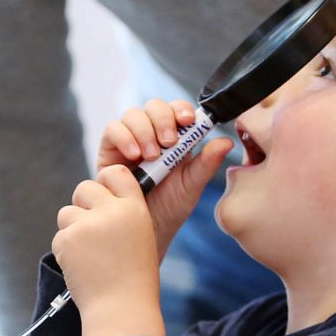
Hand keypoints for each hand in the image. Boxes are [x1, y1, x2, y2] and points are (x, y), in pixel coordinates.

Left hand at [52, 165, 165, 335]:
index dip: (105, 184)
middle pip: (84, 188)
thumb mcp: (140, 237)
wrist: (121, 309)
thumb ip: (121, 215)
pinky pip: (60, 236)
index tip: (104, 198)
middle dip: (83, 205)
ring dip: (73, 229)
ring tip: (90, 254)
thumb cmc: (134, 278)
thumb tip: (97, 200)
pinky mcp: (67, 239)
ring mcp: (87, 224)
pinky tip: (82, 266)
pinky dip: (66, 250)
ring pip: (67, 212)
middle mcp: (111, 211)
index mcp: (135, 208)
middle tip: (91, 230)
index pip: (115, 174)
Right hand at [96, 99, 232, 254]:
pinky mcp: (109, 150)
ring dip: (144, 130)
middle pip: (153, 106)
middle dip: (163, 119)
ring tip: (151, 156)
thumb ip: (206, 163)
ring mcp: (129, 140)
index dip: (181, 109)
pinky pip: (113, 130)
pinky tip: (134, 156)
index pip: (176, 110)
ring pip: (133, 114)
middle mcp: (151, 134)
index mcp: (174, 138)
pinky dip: (124, 137)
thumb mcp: (191, 186)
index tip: (188, 121)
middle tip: (169, 142)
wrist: (144, 229)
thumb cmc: (169, 208)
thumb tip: (227, 141)